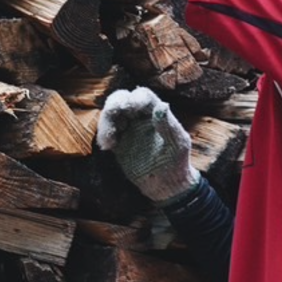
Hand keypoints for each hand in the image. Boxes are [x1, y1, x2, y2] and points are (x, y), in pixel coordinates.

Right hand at [97, 87, 199, 203]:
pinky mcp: (118, 143)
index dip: (136, 97)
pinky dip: (104, 135)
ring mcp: (127, 129)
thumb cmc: (177, 161)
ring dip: (106, 121)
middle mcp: (139, 117)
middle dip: (115, 103)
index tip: (131, 105)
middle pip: (122, 99)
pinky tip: (108, 146)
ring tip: (109, 139)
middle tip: (114, 110)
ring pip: (110, 114)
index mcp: (155, 112)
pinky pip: (106, 133)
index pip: (143, 96)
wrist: (166, 185)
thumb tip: (162, 105)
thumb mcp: (178, 144)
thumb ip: (168, 125)